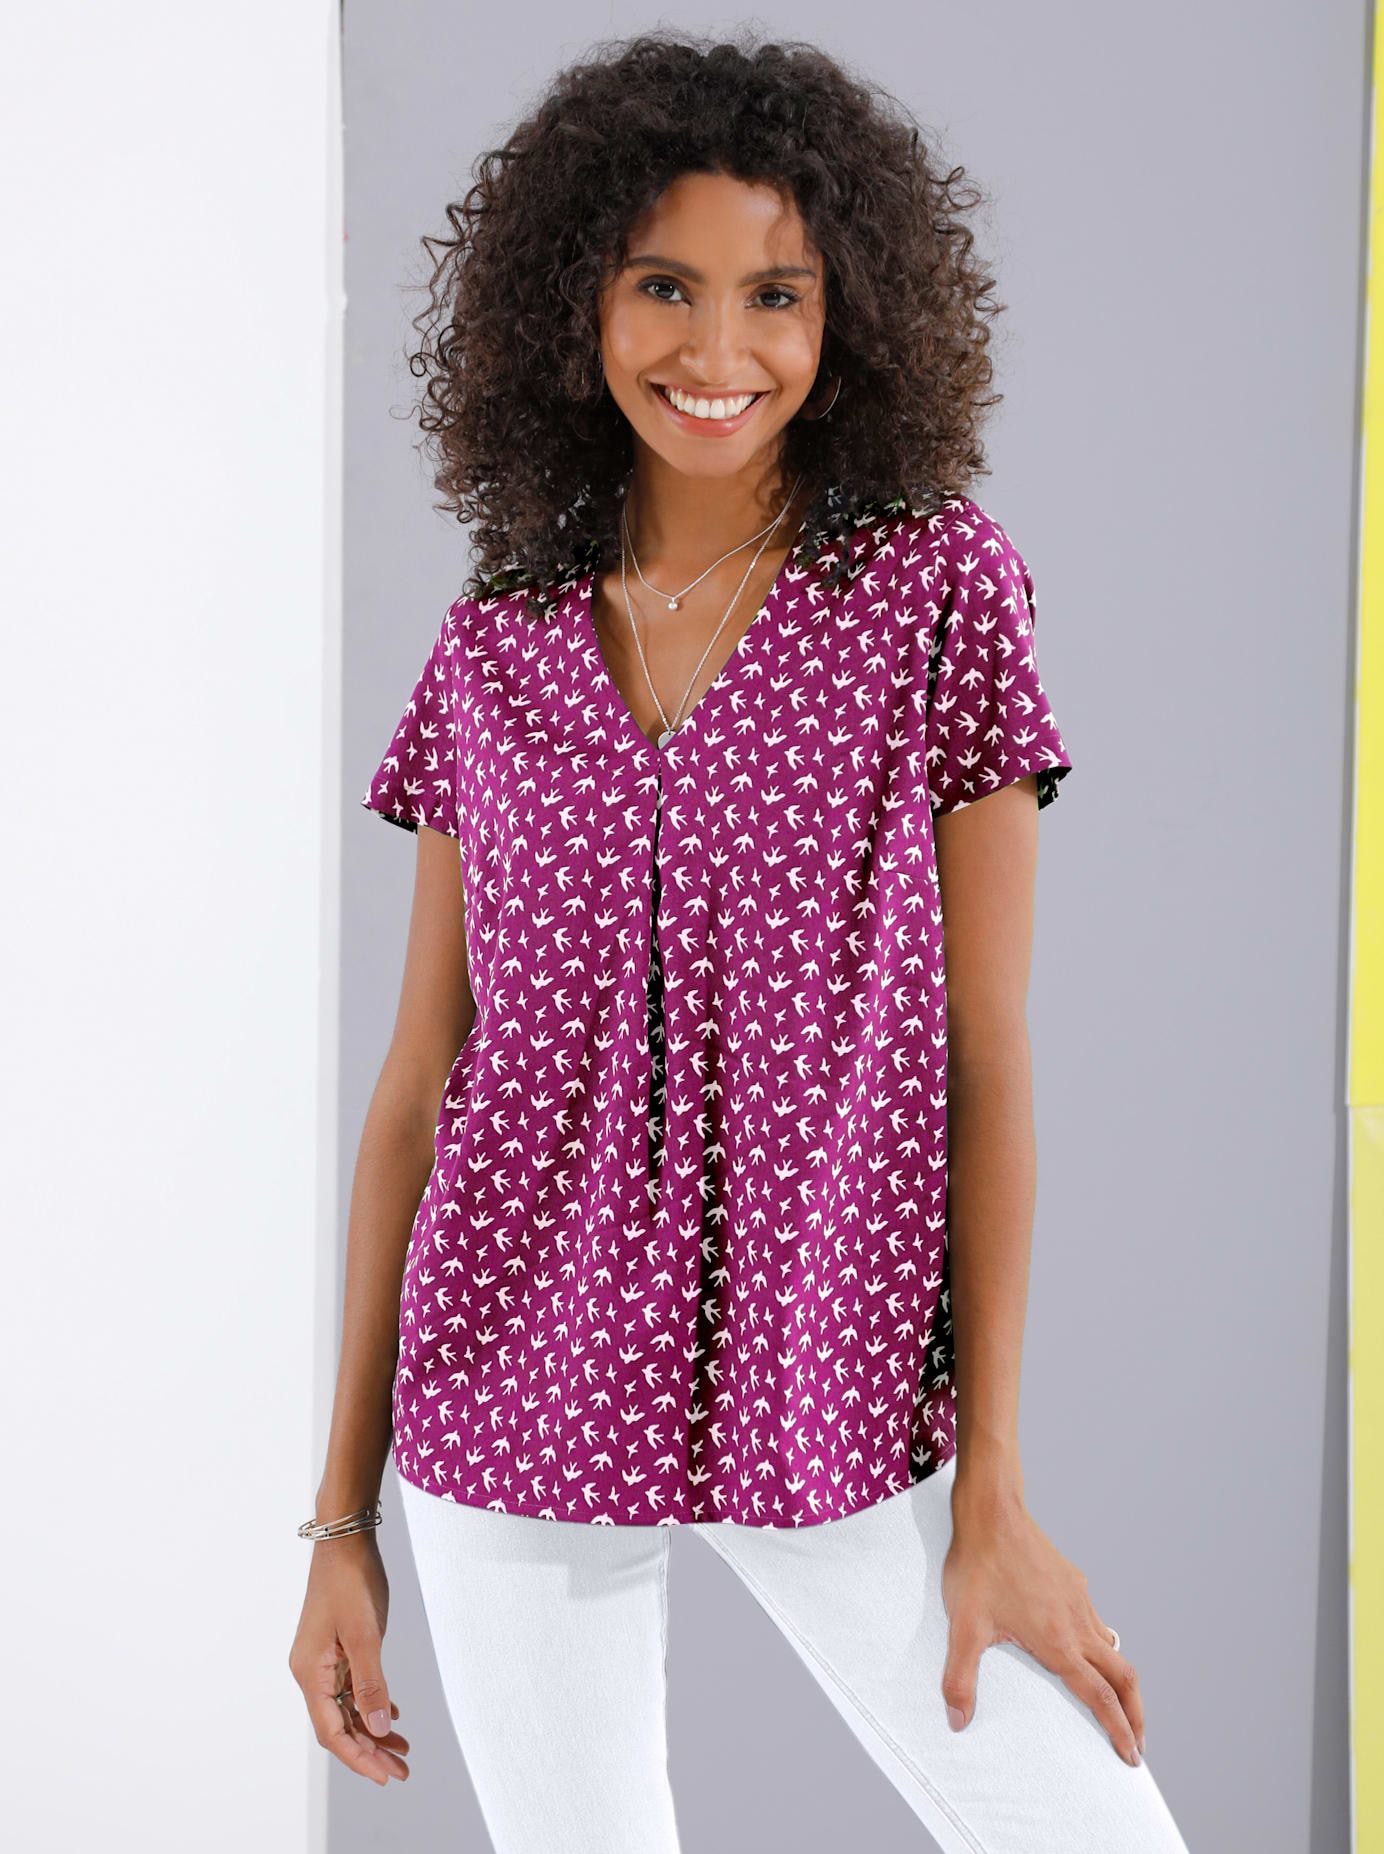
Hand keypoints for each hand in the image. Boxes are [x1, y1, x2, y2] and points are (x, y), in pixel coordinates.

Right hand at [289, 1531, 410, 1785]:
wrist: (345, 1537)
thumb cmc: (350, 1579)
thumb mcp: (365, 1633)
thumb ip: (371, 1682)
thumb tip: (377, 1727)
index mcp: (311, 1672)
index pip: (332, 1730)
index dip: (358, 1757)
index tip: (385, 1775)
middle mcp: (312, 1671)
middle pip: (339, 1724)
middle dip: (370, 1750)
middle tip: (402, 1770)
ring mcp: (324, 1659)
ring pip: (348, 1707)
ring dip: (373, 1730)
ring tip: (403, 1751)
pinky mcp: (337, 1647)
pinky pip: (352, 1687)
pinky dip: (371, 1703)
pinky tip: (392, 1715)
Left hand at [939, 1480, 1144, 1766]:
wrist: (992, 1513)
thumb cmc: (979, 1567)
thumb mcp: (964, 1627)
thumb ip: (960, 1678)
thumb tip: (957, 1720)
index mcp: (1059, 1643)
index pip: (1101, 1698)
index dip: (1120, 1731)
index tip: (1132, 1756)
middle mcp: (1078, 1624)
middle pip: (1124, 1677)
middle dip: (1136, 1713)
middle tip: (1138, 1742)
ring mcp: (1079, 1600)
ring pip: (1113, 1648)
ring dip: (1121, 1680)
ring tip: (1114, 1701)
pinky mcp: (1073, 1581)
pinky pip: (1097, 1622)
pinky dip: (1102, 1647)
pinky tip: (1082, 1648)